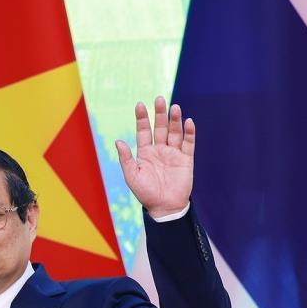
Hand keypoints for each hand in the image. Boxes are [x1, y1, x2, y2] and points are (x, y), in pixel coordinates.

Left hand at [115, 95, 193, 217]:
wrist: (164, 207)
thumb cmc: (145, 194)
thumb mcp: (132, 176)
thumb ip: (126, 159)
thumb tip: (118, 141)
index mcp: (145, 153)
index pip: (143, 131)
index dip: (142, 118)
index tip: (140, 105)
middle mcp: (159, 150)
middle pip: (160, 128)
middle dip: (159, 114)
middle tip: (159, 99)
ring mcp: (173, 153)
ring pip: (174, 132)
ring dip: (174, 120)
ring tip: (174, 107)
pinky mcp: (186, 159)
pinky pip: (188, 143)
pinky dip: (189, 133)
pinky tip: (187, 122)